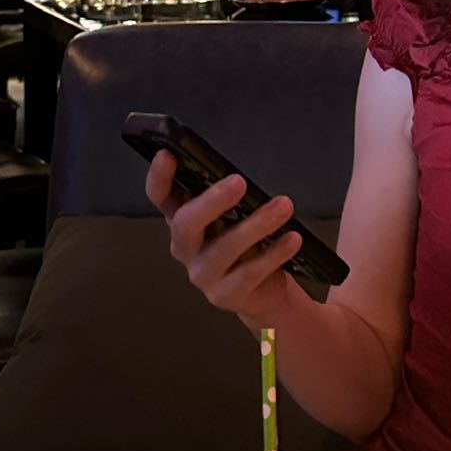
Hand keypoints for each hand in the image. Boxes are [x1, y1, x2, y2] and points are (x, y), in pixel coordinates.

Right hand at [146, 149, 300, 323]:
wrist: (264, 292)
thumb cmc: (247, 243)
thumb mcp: (234, 216)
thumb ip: (230, 197)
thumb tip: (240, 176)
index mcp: (183, 219)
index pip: (161, 197)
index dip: (159, 177)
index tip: (167, 155)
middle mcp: (186, 248)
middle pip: (185, 224)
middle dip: (211, 201)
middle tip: (238, 182)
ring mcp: (203, 274)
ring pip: (224, 248)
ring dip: (256, 224)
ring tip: (283, 206)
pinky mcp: (225, 295)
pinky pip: (250, 273)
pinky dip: (274, 253)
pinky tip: (292, 238)